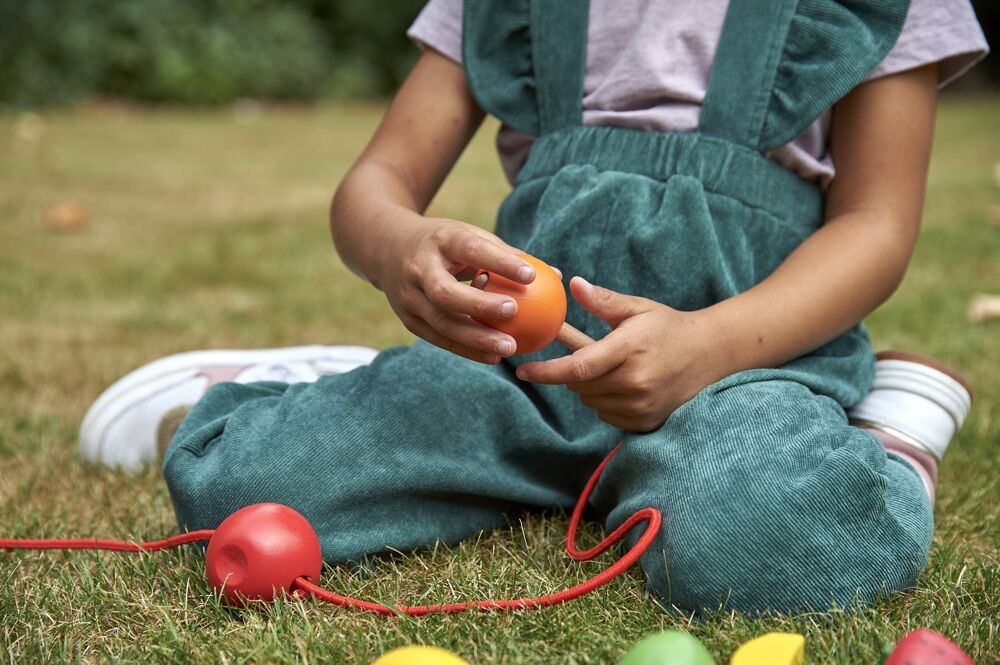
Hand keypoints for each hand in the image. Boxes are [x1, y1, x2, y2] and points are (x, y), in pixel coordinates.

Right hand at [380, 215, 535, 362]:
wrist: (386, 248)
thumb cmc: (446, 244)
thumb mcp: (468, 237)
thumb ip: (508, 256)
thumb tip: (557, 276)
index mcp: (438, 241)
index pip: (470, 250)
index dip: (500, 262)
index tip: (531, 275)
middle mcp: (418, 269)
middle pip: (446, 293)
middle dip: (480, 306)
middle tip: (515, 313)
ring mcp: (408, 297)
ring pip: (442, 323)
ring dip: (476, 338)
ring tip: (510, 348)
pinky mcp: (408, 319)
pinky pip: (439, 338)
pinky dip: (466, 349)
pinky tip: (494, 357)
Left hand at [515, 277, 726, 430]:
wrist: (710, 354)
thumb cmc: (668, 326)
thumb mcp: (637, 308)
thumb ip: (603, 301)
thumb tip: (573, 285)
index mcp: (629, 349)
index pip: (579, 367)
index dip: (547, 371)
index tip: (523, 371)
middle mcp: (635, 381)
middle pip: (580, 385)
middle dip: (571, 371)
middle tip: (581, 353)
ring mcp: (642, 405)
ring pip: (591, 400)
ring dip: (588, 385)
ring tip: (609, 365)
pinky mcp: (645, 421)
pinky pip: (606, 413)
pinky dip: (605, 399)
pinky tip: (622, 382)